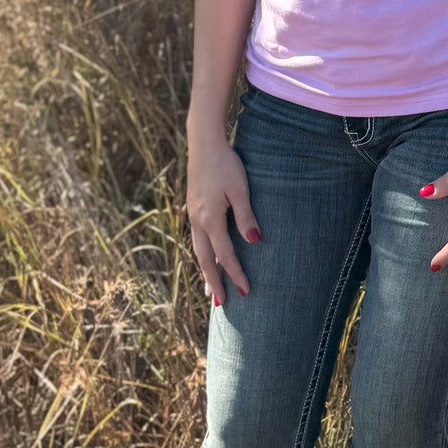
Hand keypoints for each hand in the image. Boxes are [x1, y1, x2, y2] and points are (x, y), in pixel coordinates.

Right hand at [186, 133, 260, 307]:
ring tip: (211, 289)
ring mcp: (193, 215)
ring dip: (206, 271)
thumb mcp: (240, 189)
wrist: (203, 144)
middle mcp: (197, 221)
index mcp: (209, 219)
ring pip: (198, 250)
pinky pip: (197, 239)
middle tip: (221, 304)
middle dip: (214, 282)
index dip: (236, 274)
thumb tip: (255, 241)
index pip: (225, 254)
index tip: (246, 292)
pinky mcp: (194, 209)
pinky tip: (208, 258)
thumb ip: (246, 216)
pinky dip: (203, 255)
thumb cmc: (225, 164)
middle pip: (205, 259)